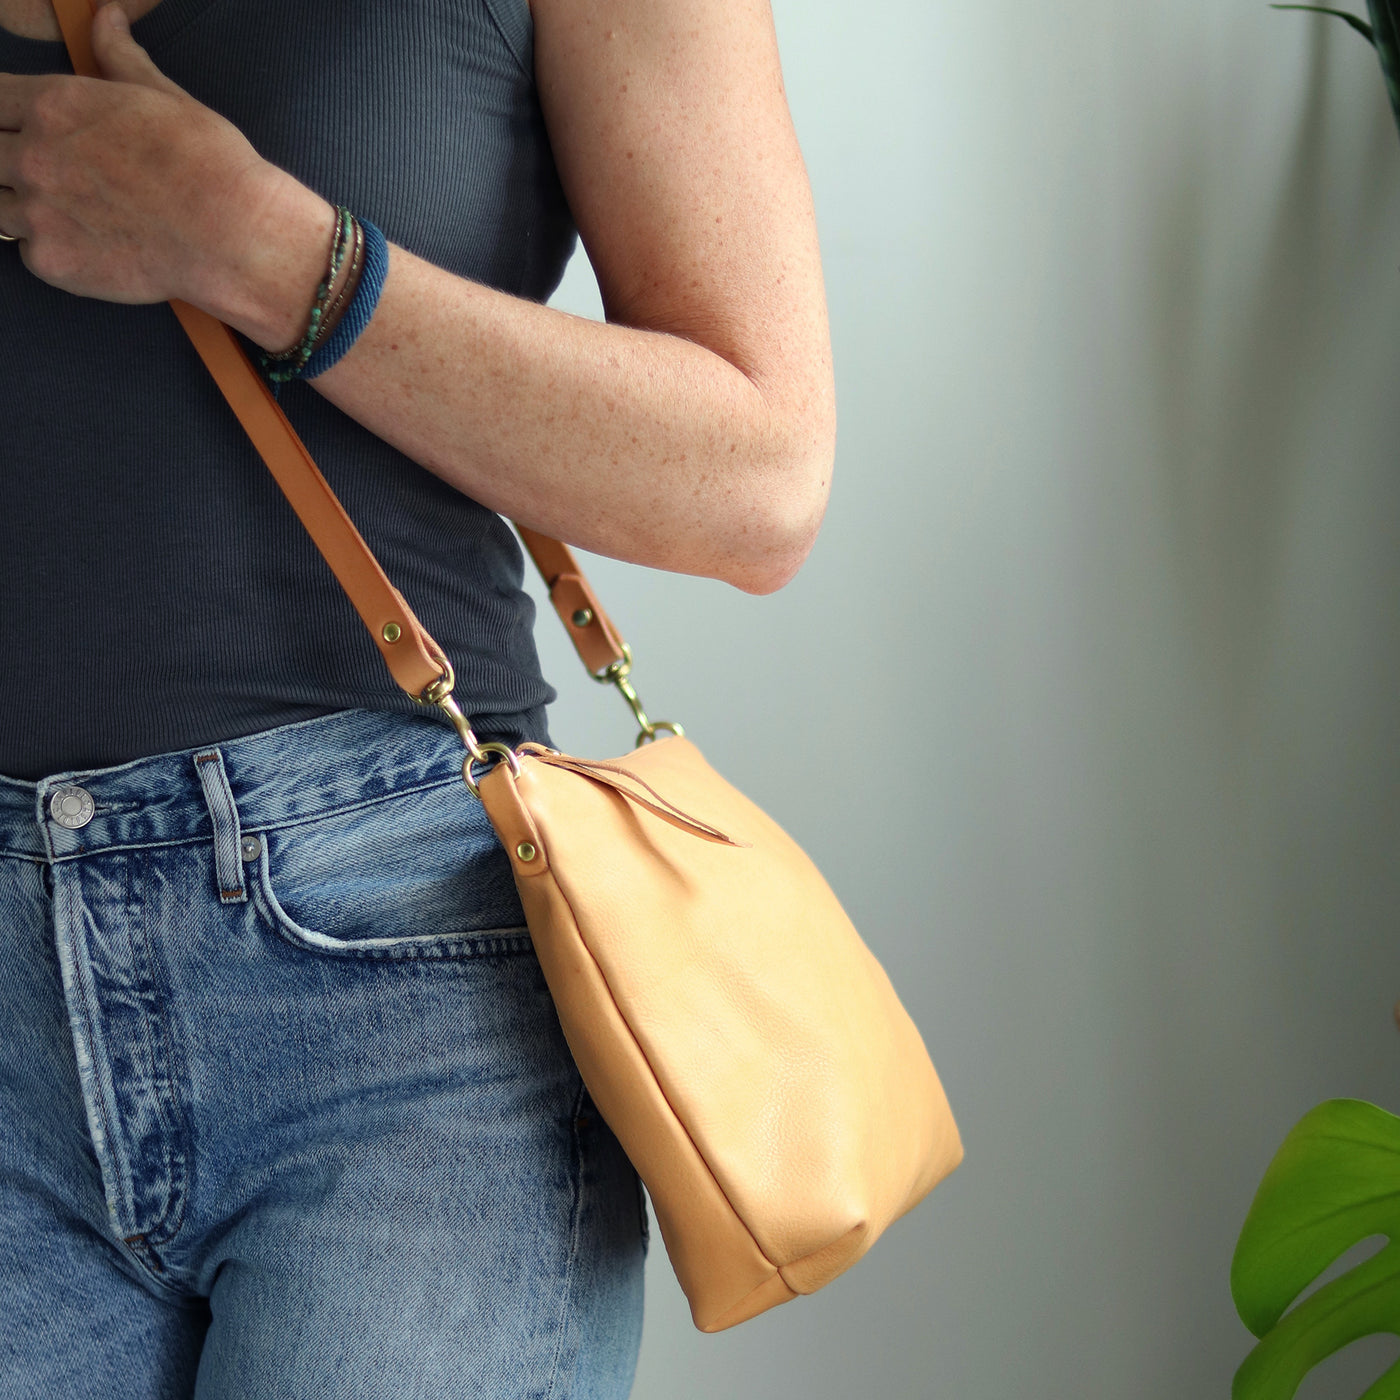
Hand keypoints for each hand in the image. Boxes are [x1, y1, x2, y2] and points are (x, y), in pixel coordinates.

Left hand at [0, 1, 275, 305]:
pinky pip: (27, 254)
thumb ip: (119, 57)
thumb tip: (107, 18)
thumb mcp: (165, 97)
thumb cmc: (209, 166)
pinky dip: (50, 251)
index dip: (3, 116)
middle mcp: (34, 155)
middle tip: (51, 177)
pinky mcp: (52, 262)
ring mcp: (37, 212)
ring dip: (22, 208)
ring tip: (67, 214)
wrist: (234, 238)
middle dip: (8, 161)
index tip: (16, 130)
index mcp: (54, 104)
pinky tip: (89, 247)